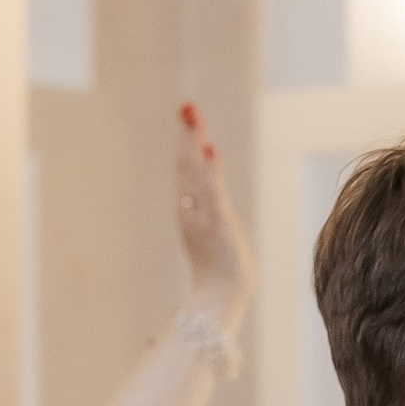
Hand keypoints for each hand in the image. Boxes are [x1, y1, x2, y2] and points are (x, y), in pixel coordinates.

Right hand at [174, 102, 251, 329]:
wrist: (219, 300)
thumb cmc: (217, 277)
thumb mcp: (211, 241)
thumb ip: (206, 224)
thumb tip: (203, 220)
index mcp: (188, 212)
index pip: (185, 171)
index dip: (186, 144)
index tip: (189, 118)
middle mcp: (190, 209)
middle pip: (185, 164)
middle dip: (187, 134)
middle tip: (187, 106)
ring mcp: (202, 215)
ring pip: (194, 172)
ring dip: (194, 142)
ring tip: (193, 115)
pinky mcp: (217, 223)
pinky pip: (212, 191)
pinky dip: (210, 171)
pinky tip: (211, 149)